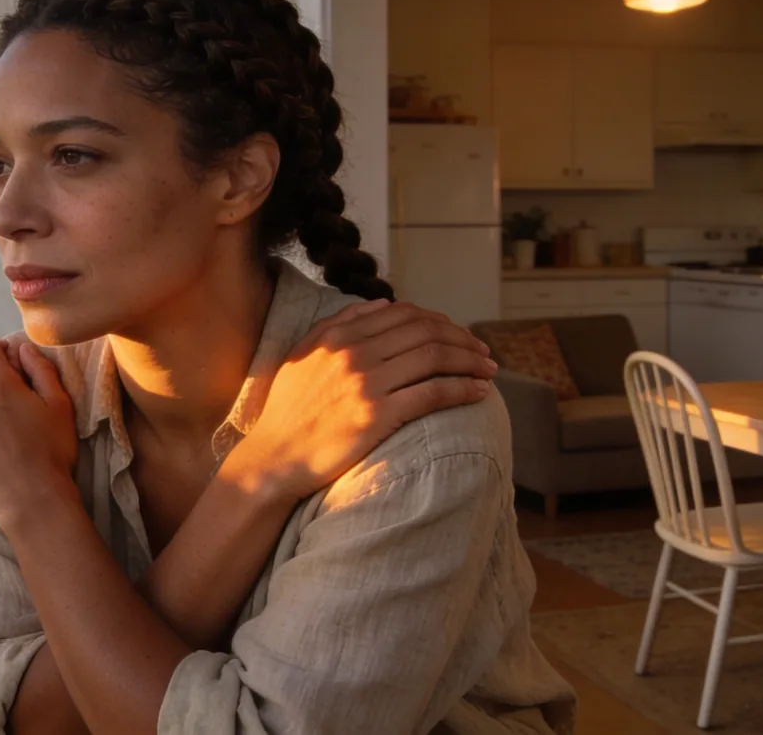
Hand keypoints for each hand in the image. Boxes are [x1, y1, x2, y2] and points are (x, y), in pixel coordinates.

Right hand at [229, 299, 496, 501]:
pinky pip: (432, 392)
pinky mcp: (377, 415)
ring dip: (470, 360)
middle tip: (483, 352)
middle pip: (426, 331)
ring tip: (489, 370)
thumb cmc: (288, 411)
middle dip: (463, 339)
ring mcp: (367, 383)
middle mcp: (355, 352)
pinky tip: (479, 392)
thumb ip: (340, 324)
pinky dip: (462, 388)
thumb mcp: (303, 354)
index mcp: (339, 334)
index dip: (440, 321)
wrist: (274, 457)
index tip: (458, 334)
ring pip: (435, 357)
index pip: (405, 314)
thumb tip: (383, 306)